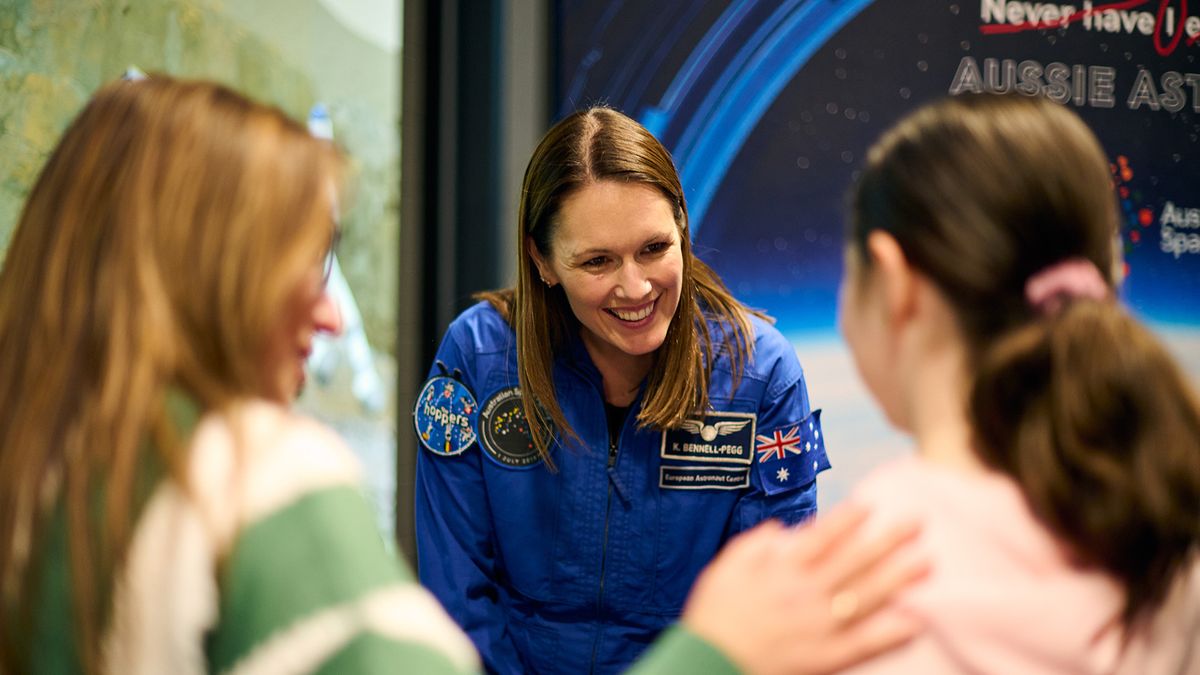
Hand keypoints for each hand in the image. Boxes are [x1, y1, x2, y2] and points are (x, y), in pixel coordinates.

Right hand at [681, 504, 926, 674]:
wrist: (709, 664)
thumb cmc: (714, 614)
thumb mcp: (725, 567)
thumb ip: (756, 544)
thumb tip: (783, 529)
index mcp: (782, 569)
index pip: (823, 536)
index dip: (849, 519)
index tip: (871, 505)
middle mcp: (805, 592)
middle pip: (854, 561)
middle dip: (888, 541)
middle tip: (917, 524)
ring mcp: (819, 626)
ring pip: (867, 596)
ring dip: (899, 578)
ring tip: (926, 563)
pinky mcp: (826, 658)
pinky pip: (865, 642)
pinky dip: (891, 632)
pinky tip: (914, 619)